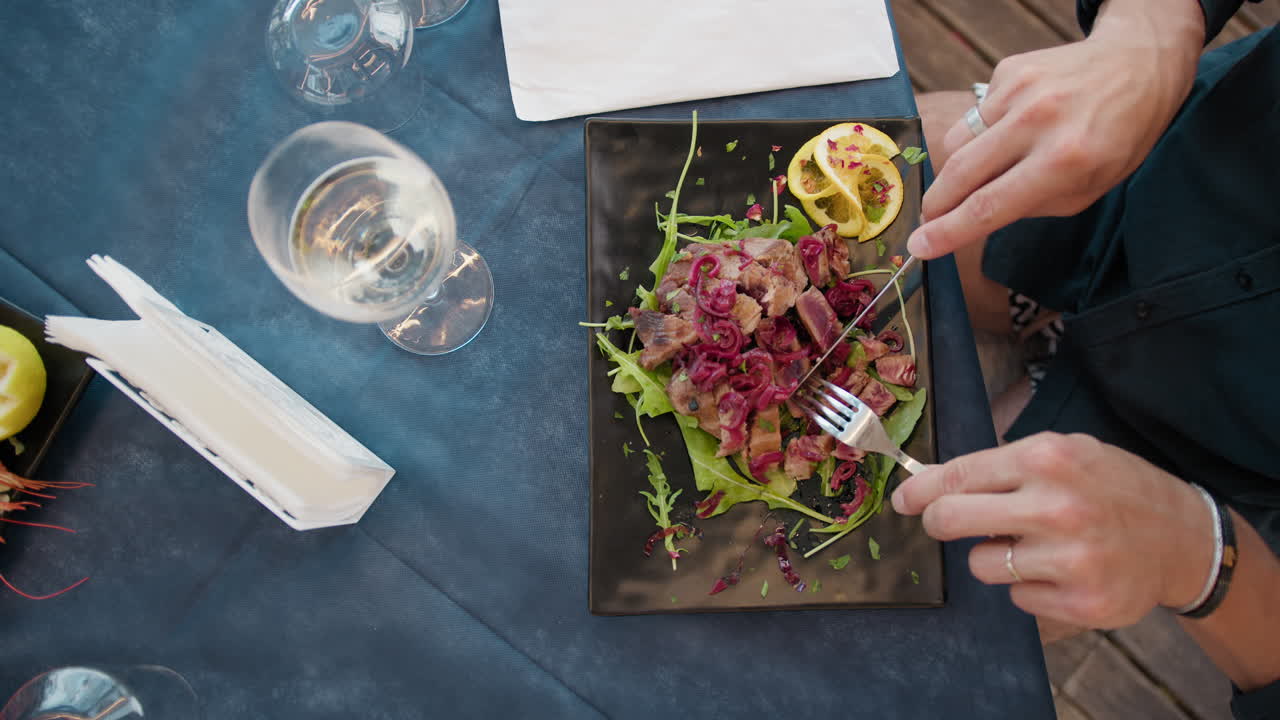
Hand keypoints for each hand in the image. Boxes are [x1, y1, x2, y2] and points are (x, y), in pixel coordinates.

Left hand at [891, 432, 1214, 628]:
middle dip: (940, 524)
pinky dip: (1028, 587)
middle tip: (947, 524)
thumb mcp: (1066, 452)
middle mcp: (1057, 507)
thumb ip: (1004, 465)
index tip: (903, 501)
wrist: (1182, 536)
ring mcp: (1070, 558)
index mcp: (1047, 459)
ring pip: (980, 565)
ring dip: (994, 558)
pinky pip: (1017, 598)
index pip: (956, 477)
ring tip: (1033, 546)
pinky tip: (1059, 571)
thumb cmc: (1112, 488)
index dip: (918, 492)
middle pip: (951, 521)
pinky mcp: (1081, 602)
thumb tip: (931, 482)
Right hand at [907, 0, 1204, 258]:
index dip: (948, 232)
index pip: (989, 205)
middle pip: (959, 174)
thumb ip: (1032, 206)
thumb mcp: (1088, 189)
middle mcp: (1037, 122)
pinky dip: (984, 130)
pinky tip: (1014, 126)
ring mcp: (1019, 91)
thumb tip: (974, 217)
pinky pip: (975, 115)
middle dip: (936, 205)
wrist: (1137, 64)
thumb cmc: (1117, 138)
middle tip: (929, 219)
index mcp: (1064, 161)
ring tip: (991, 165)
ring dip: (961, 166)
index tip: (920, 247)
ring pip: (957, 143)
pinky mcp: (1007, 72)